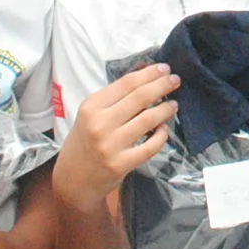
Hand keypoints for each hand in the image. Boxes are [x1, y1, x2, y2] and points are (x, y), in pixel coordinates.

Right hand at [54, 64, 179, 213]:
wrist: (72, 179)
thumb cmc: (84, 142)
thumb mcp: (90, 114)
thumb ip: (114, 97)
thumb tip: (145, 73)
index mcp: (91, 106)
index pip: (127, 83)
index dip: (149, 73)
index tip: (164, 68)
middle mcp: (100, 124)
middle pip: (140, 97)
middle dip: (162, 85)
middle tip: (175, 80)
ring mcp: (111, 145)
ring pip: (149, 119)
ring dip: (166, 109)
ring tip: (173, 104)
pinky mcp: (121, 164)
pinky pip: (151, 145)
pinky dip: (162, 135)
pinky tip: (164, 129)